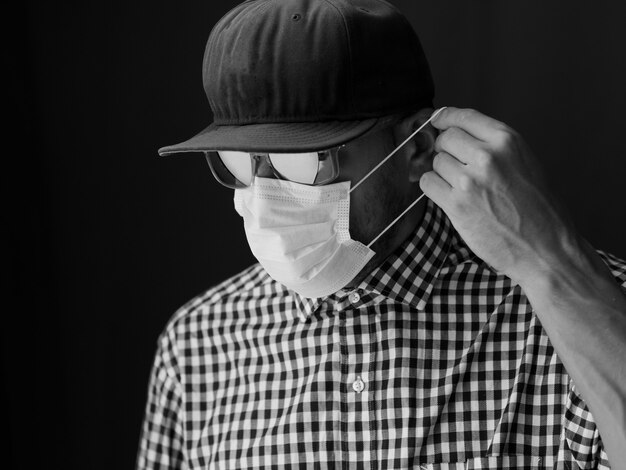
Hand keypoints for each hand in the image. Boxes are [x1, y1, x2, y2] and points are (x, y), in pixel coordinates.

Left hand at [420, 107, 577, 284]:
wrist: (546, 249)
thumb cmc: (539, 210)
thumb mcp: (526, 163)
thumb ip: (495, 147)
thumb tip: (458, 133)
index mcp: (507, 141)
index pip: (464, 117)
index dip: (446, 117)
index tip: (437, 120)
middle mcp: (487, 156)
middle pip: (446, 139)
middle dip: (446, 150)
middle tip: (456, 166)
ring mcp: (470, 180)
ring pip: (436, 162)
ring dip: (442, 174)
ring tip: (463, 189)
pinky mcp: (456, 204)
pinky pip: (428, 184)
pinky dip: (434, 189)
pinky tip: (450, 198)